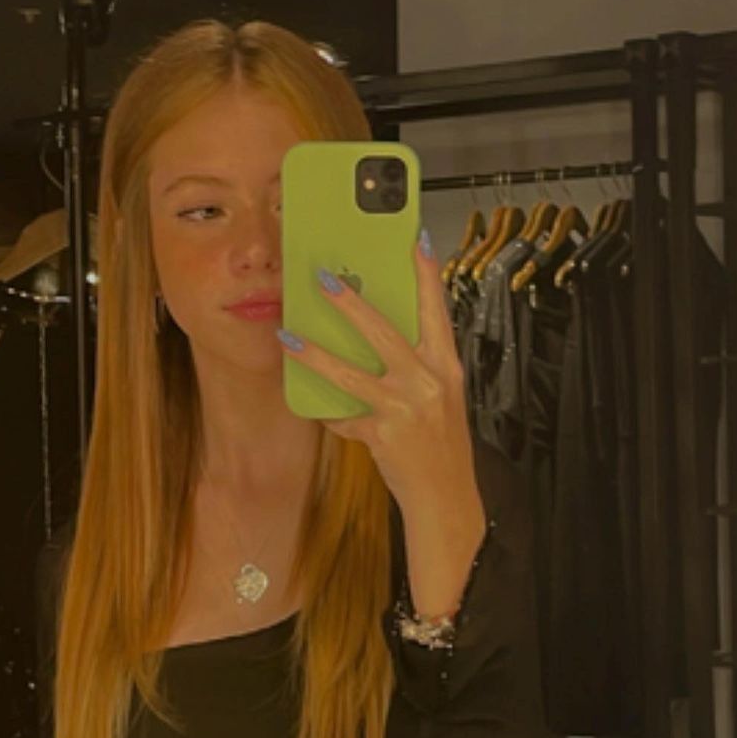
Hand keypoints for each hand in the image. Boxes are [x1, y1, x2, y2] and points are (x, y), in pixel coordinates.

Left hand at [277, 229, 474, 510]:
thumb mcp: (441, 398)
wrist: (447, 498)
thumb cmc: (442, 447)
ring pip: (351, 373)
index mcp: (447, 368)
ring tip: (289, 336)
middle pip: (384, 331)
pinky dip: (329, 413)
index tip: (417, 239)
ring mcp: (405, 408)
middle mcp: (429, 382)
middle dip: (350, 303)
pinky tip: (314, 407)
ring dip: (315, 353)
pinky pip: (344, 417)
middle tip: (324, 278)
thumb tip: (382, 337)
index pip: (437, 310)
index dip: (427, 274)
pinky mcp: (383, 434)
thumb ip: (418, 367)